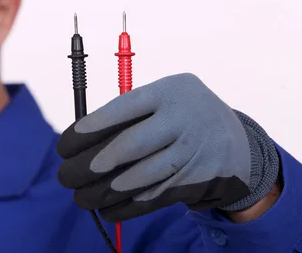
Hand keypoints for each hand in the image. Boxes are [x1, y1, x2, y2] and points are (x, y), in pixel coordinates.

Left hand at [56, 73, 279, 221]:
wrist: (238, 143)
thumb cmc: (182, 116)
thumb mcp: (163, 99)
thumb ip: (130, 115)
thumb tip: (82, 143)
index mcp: (168, 91)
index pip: (122, 108)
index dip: (89, 129)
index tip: (63, 146)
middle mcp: (183, 119)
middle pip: (130, 146)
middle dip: (91, 165)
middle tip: (65, 176)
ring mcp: (194, 151)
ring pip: (141, 177)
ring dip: (105, 191)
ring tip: (80, 198)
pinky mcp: (199, 180)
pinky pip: (156, 196)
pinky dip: (128, 207)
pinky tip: (106, 209)